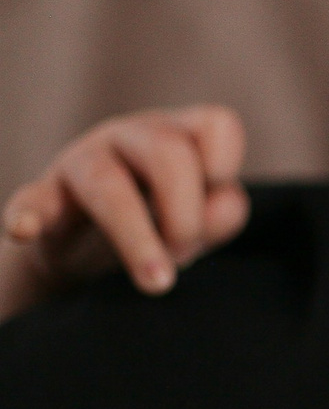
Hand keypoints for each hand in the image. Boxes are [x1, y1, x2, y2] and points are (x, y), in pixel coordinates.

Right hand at [1, 105, 248, 318]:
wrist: (89, 250)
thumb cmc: (160, 223)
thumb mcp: (200, 221)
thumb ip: (220, 214)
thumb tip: (217, 208)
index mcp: (180, 137)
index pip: (215, 125)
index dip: (224, 158)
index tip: (219, 189)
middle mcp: (131, 139)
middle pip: (165, 152)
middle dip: (185, 213)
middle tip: (185, 256)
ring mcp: (82, 163)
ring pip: (107, 184)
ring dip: (137, 237)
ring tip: (157, 282)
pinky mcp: (43, 197)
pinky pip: (32, 200)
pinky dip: (28, 215)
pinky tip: (24, 231)